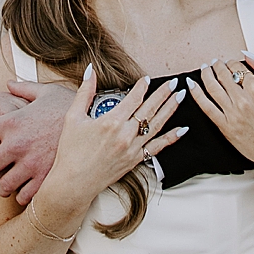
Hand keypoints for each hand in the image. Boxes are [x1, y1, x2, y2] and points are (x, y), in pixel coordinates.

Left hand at [0, 84, 69, 201]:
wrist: (96, 122)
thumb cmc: (70, 106)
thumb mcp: (46, 92)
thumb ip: (24, 89)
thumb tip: (9, 83)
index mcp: (12, 122)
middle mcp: (16, 144)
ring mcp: (30, 163)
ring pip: (3, 185)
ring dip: (2, 186)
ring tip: (5, 185)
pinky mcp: (44, 178)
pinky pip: (24, 196)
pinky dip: (22, 195)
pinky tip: (25, 190)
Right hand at [36, 70, 184, 231]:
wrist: (74, 182)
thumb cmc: (71, 151)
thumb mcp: (73, 117)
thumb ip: (84, 92)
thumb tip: (91, 70)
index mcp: (111, 121)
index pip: (133, 98)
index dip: (142, 87)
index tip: (148, 79)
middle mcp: (125, 134)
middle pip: (149, 109)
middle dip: (164, 93)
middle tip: (175, 82)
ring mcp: (133, 148)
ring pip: (157, 125)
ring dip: (170, 109)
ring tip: (181, 96)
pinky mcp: (135, 160)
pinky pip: (158, 147)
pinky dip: (171, 138)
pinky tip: (182, 129)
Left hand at [189, 57, 253, 177]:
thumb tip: (247, 55)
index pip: (237, 67)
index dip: (232, 62)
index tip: (230, 62)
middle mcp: (243, 100)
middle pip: (223, 75)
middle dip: (217, 65)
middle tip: (215, 62)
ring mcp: (232, 114)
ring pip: (212, 87)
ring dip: (206, 74)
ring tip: (204, 68)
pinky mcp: (225, 127)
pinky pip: (206, 107)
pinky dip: (196, 94)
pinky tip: (191, 84)